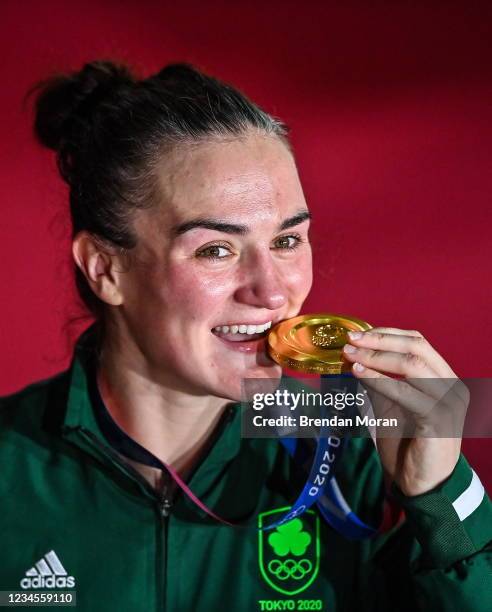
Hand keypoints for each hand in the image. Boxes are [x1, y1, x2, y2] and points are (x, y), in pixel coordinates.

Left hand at [342, 328, 468, 495]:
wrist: (423, 485)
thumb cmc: (408, 445)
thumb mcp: (391, 405)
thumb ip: (379, 381)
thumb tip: (352, 357)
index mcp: (444, 377)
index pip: (417, 342)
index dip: (386, 333)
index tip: (357, 333)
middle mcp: (452, 385)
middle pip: (417, 346)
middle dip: (379, 340)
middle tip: (350, 340)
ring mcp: (449, 402)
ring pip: (412, 365)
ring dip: (376, 357)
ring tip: (350, 356)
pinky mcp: (438, 420)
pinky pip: (406, 393)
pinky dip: (380, 380)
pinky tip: (359, 375)